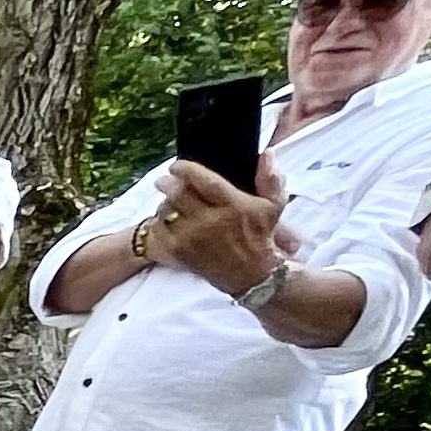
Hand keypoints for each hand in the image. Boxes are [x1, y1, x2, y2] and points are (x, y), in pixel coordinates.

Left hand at [150, 159, 288, 296]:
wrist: (252, 275)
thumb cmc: (260, 237)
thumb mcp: (273, 207)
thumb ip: (270, 179)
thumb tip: (266, 154)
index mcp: (232, 205)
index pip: (203, 181)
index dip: (186, 170)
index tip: (177, 166)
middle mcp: (211, 221)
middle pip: (178, 194)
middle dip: (167, 183)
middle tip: (164, 180)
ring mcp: (193, 238)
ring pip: (166, 212)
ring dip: (163, 203)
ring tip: (167, 200)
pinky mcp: (182, 254)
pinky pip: (159, 234)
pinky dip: (157, 225)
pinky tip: (163, 221)